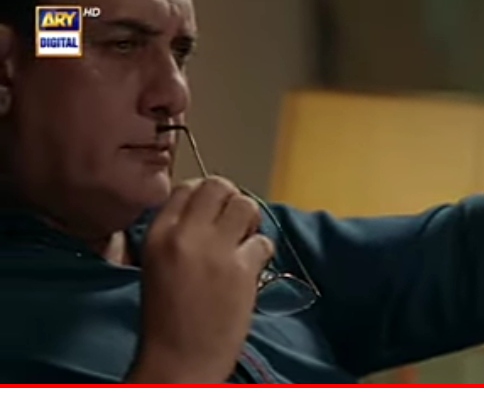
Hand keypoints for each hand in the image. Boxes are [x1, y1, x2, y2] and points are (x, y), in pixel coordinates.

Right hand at [127, 176, 273, 383]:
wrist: (179, 360)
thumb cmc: (166, 320)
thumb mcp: (156, 265)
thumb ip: (176, 234)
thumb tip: (205, 213)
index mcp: (158, 235)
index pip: (187, 188)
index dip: (206, 196)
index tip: (213, 211)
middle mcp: (185, 236)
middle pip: (218, 186)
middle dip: (231, 200)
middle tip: (233, 223)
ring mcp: (215, 251)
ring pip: (246, 205)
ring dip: (250, 221)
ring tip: (243, 242)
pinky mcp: (241, 270)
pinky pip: (263, 242)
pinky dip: (262, 253)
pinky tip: (251, 269)